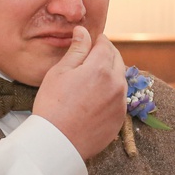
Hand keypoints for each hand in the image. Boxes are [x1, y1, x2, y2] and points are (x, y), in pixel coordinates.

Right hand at [32, 25, 129, 160]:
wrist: (58, 143)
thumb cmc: (53, 106)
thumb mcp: (60, 72)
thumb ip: (77, 49)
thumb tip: (83, 31)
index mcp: (101, 69)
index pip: (105, 44)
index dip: (96, 39)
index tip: (89, 40)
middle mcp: (116, 84)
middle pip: (117, 59)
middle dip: (106, 54)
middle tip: (91, 56)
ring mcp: (120, 103)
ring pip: (120, 79)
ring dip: (110, 73)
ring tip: (92, 77)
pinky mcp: (120, 119)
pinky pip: (120, 98)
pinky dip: (111, 92)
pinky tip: (95, 97)